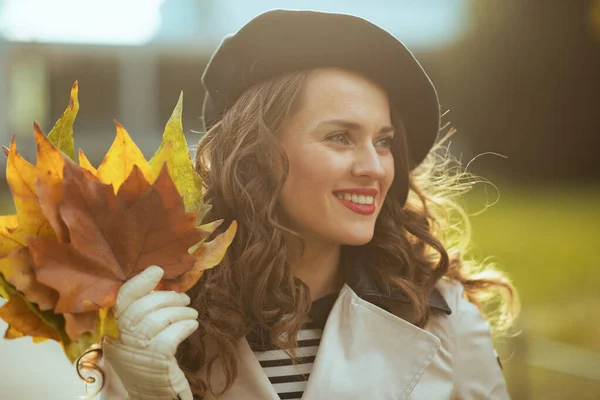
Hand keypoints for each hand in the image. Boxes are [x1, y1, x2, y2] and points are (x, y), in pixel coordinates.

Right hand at [103, 265, 198, 399]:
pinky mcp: (156, 361)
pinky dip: (185, 325)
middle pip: (142, 308)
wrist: (154, 394)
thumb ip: (143, 313)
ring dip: (180, 311)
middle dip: (167, 297)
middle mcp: (121, 342)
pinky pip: (171, 335)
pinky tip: (192, 325)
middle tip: (184, 299)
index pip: (122, 301)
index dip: (140, 282)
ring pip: (158, 320)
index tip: (157, 270)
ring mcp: (137, 352)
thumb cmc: (149, 359)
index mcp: (114, 331)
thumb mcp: (139, 335)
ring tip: (191, 313)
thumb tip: (160, 284)